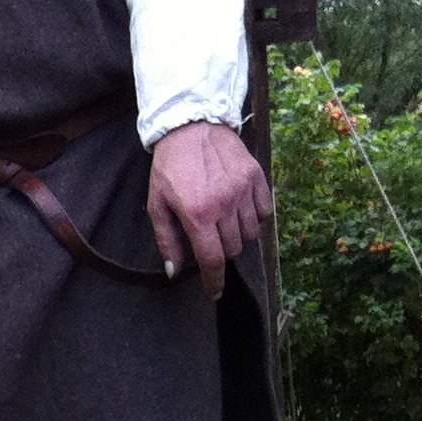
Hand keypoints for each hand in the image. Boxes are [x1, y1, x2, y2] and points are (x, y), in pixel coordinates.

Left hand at [147, 121, 271, 300]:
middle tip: (210, 243)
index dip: (214, 281)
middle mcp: (224, 205)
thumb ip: (167, 240)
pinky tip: (239, 212)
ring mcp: (244, 190)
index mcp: (197, 214)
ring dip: (238, 237)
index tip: (214, 293)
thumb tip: (175, 271)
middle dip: (222, 254)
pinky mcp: (257, 177)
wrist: (191, 127)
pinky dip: (255, 219)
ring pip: (251, 233)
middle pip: (233, 249)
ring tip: (224, 225)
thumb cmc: (169, 168)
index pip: (213, 260)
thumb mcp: (157, 205)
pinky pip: (264, 212)